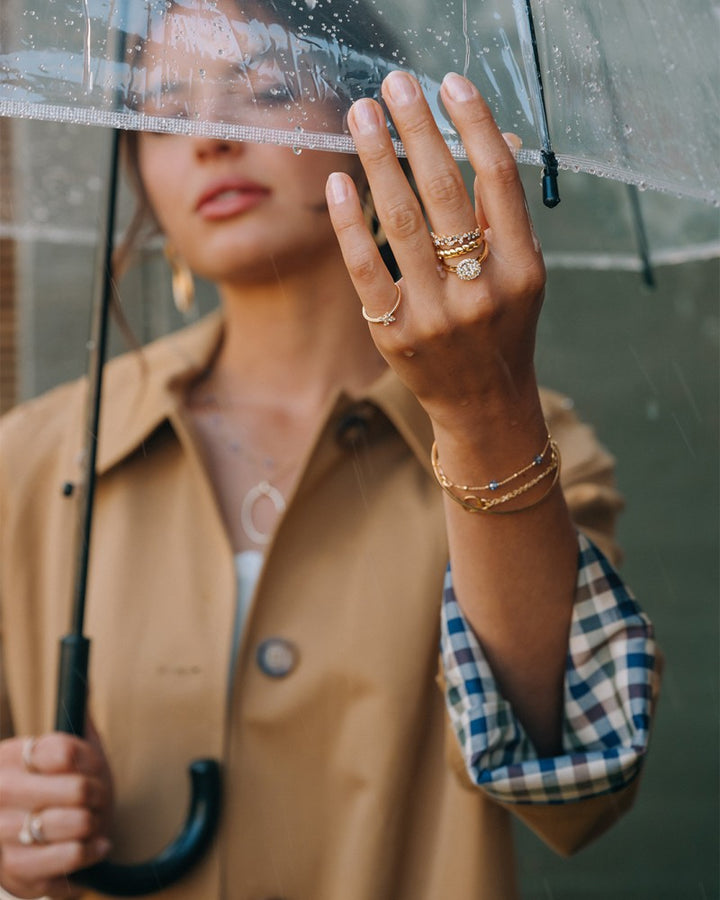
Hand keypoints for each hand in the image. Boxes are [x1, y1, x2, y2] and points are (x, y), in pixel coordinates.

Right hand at [0, 725, 112, 898]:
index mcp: (8, 758)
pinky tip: (94, 845)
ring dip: (95, 824)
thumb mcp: (60, 752)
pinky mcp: (16, 874)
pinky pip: (72, 858)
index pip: (65, 750)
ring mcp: (3, 838)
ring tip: (92, 823)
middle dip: (98, 794)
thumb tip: (85, 682)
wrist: (23, 845)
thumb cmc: (52, 791)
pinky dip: (92, 851)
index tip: (91, 768)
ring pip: (77, 824)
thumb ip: (73, 721)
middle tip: (98, 799)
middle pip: (78, 790)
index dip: (90, 761)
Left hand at [326, 70, 545, 440]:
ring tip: (362, 115)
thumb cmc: (502, 326)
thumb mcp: (522, 273)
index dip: (473, 123)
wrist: (484, 402)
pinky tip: (339, 183)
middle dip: (417, 128)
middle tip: (394, 84)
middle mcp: (482, 289)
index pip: (498, 178)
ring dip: (378, 159)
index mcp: (522, 266)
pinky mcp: (395, 333)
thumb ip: (503, 214)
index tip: (448, 83)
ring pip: (401, 221)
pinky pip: (366, 268)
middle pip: (445, 190)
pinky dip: (349, 223)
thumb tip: (486, 138)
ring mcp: (436, 314)